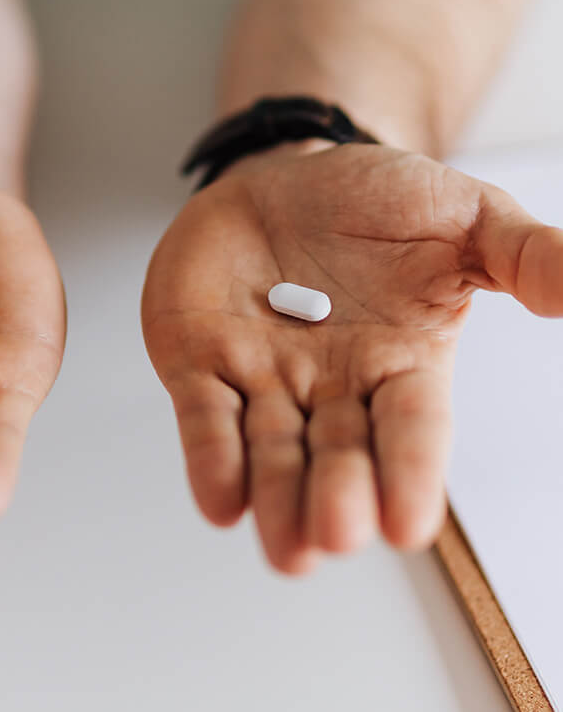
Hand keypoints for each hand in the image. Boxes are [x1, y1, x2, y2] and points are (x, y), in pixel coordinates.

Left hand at [142, 142, 562, 573]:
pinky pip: (205, 414)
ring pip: (269, 451)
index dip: (409, 475)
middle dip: (336, 496)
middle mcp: (330, 386)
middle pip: (337, 455)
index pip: (410, 429)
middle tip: (338, 535)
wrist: (286, 176)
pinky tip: (220, 499)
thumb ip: (523, 256)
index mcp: (398, 363)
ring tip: (286, 547)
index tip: (408, 526)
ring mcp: (261, 376)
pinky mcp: (200, 362)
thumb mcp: (462, 217)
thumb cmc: (373, 201)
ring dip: (274, 497)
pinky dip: (211, 456)